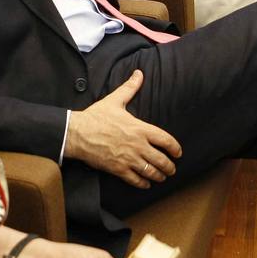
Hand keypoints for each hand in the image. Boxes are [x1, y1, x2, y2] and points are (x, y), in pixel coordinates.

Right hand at [65, 70, 181, 187]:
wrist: (78, 133)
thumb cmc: (96, 117)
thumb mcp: (115, 100)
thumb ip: (130, 88)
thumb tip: (139, 74)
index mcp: (140, 129)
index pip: (166, 140)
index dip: (175, 148)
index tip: (178, 153)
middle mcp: (138, 145)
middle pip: (162, 160)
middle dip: (170, 167)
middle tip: (172, 169)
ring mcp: (128, 159)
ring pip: (151, 172)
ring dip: (159, 176)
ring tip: (162, 177)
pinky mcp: (118, 169)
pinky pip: (136, 180)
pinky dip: (143, 183)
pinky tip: (146, 183)